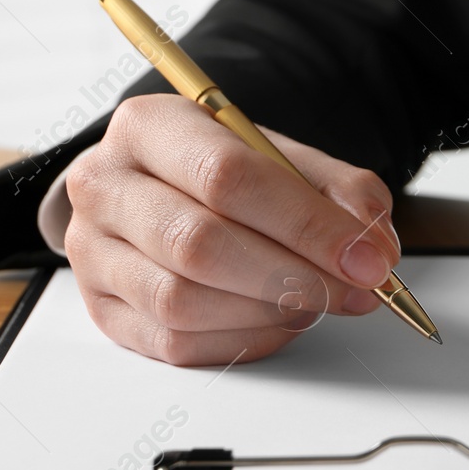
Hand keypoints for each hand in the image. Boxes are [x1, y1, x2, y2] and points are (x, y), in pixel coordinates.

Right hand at [63, 94, 400, 364]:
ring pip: (182, 301)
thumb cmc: (223, 172)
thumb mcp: (285, 158)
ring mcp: (92, 251)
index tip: (366, 259)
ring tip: (315, 301)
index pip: (228, 178)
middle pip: (200, 244)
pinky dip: (241, 339)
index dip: (305, 225)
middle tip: (354, 291)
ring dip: (267, 312)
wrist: (158, 188)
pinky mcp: (101, 308)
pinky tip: (276, 320)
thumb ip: (341, 193)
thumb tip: (375, 249)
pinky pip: (173, 343)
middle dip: (294, 276)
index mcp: (150, 126)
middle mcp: (105, 185)